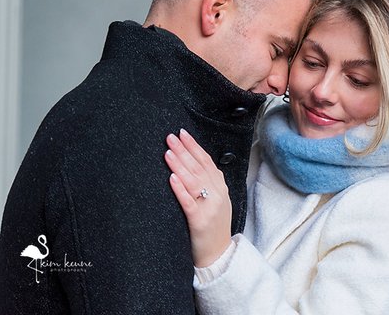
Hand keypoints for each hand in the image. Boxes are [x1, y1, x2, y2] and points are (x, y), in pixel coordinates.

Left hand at [164, 129, 231, 267]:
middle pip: (199, 167)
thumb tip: (198, 163)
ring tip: (168, 152)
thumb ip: (211, 183)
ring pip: (193, 181)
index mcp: (220, 188)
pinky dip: (180, 189)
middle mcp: (217, 194)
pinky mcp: (199, 221)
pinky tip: (171, 178)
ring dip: (180, 165)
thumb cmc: (214, 227)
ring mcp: (209, 207)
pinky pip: (188, 202)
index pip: (207, 161)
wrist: (219, 254)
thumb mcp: (218, 201)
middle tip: (170, 137)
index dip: (194, 146)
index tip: (182, 134)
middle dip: (183, 150)